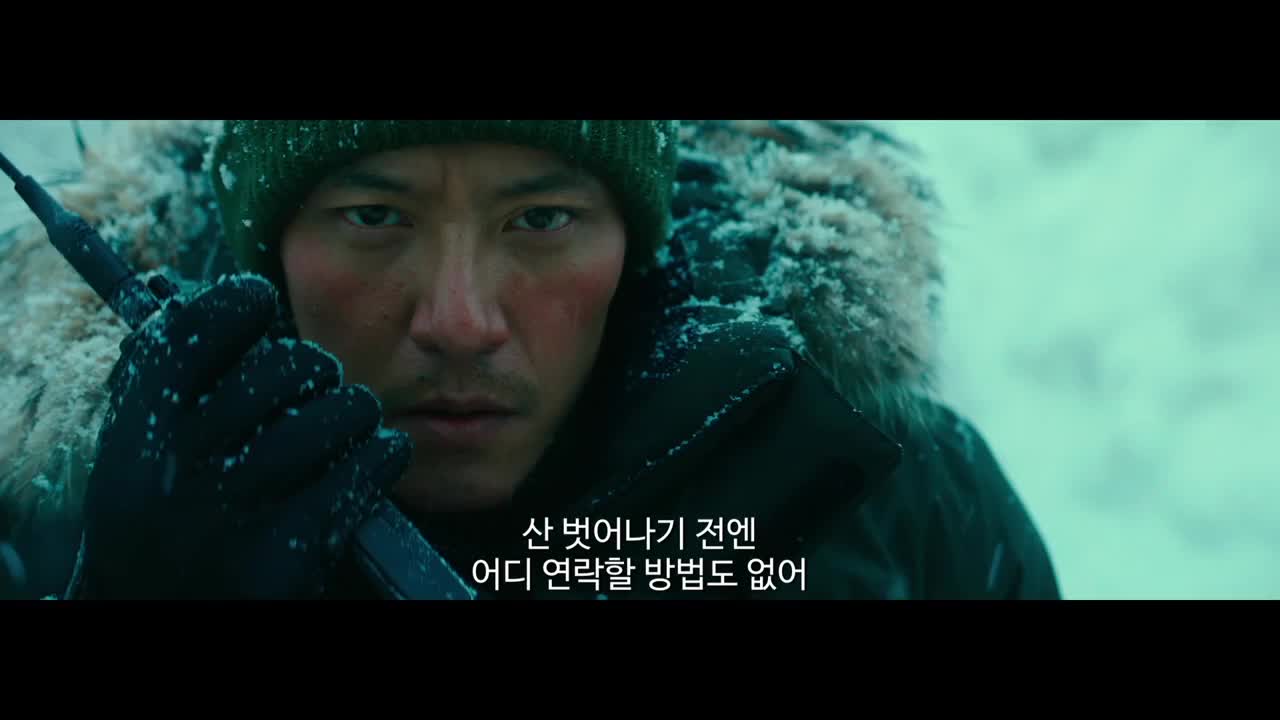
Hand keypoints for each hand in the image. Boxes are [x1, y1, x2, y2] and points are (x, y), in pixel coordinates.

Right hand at [79, 274, 411, 598]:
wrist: (154, 622)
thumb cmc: (164, 527)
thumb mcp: (139, 458)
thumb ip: (171, 389)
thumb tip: (232, 300)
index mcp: (138, 435)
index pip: (191, 332)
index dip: (238, 305)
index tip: (260, 306)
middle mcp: (178, 471)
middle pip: (283, 369)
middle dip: (314, 369)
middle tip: (316, 389)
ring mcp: (232, 516)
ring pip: (336, 415)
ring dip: (354, 413)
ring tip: (348, 426)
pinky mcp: (285, 555)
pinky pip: (363, 471)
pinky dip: (381, 456)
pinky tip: (376, 459)